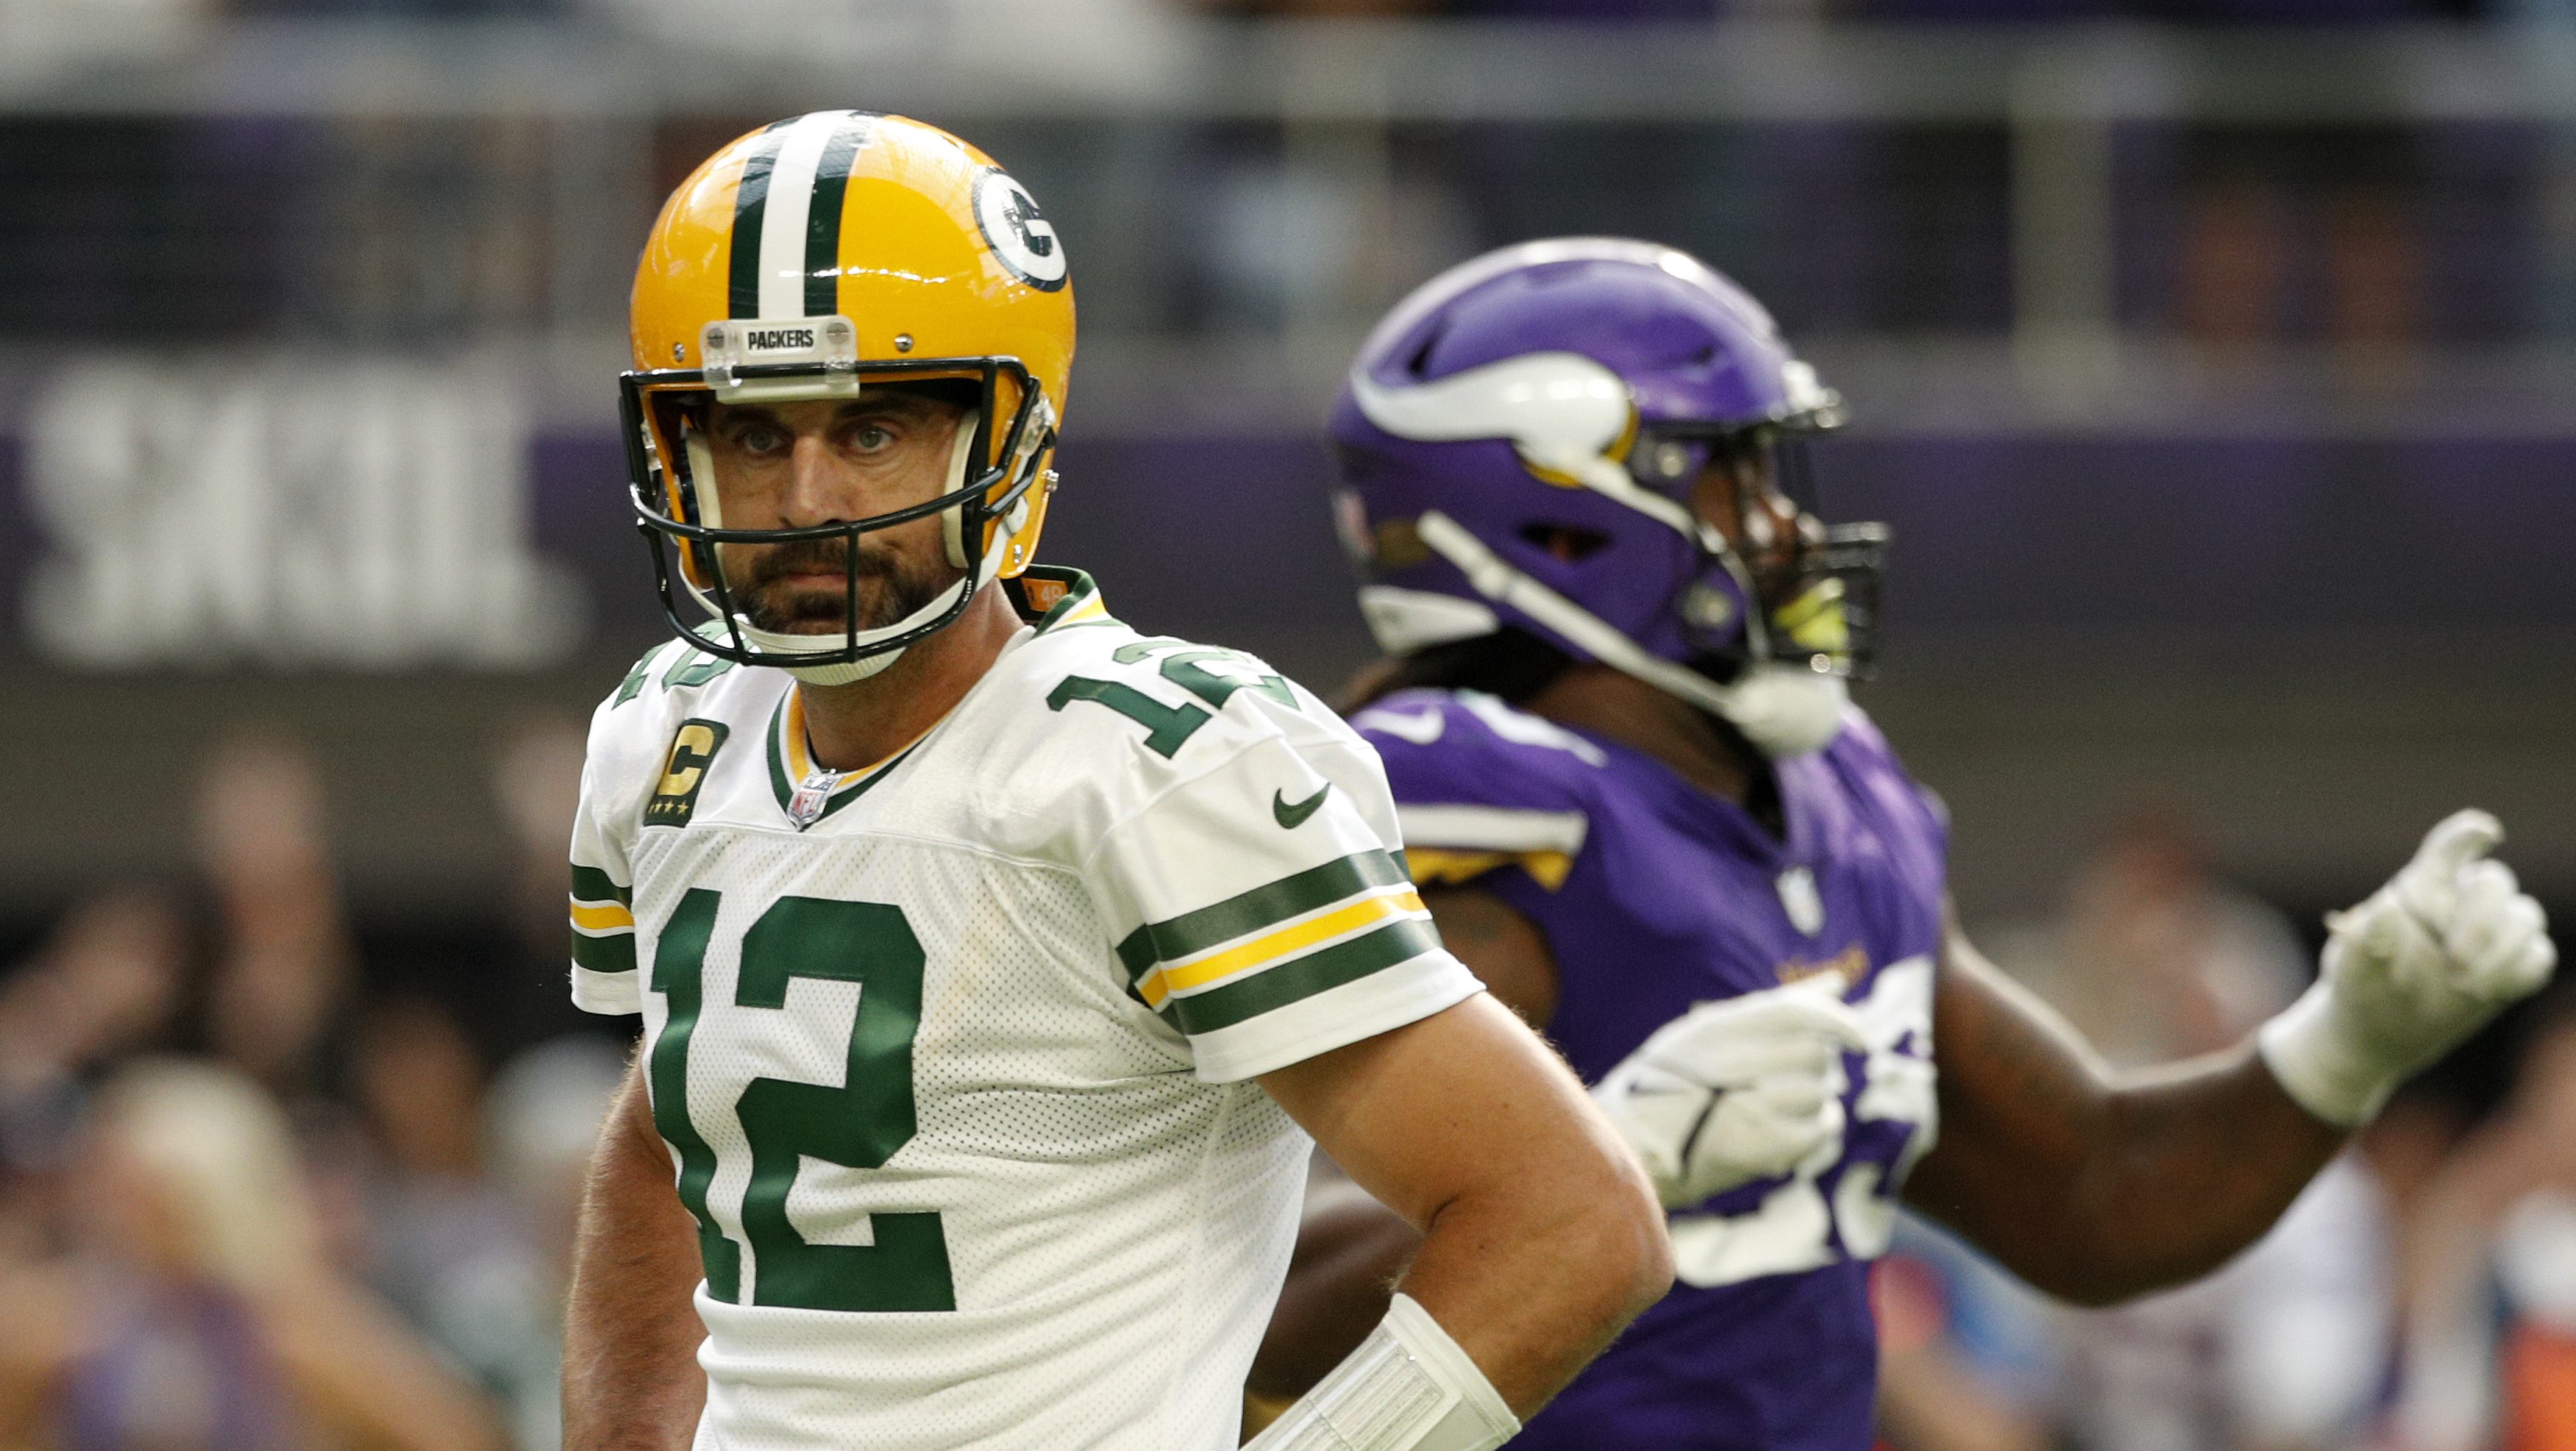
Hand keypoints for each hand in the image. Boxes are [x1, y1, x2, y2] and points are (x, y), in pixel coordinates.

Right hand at [1592, 974, 1867, 1208]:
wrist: (1626, 1151)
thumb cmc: (1663, 1088)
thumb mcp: (1702, 1034)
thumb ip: (1769, 1008)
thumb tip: (1838, 985)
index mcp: (1715, 1030)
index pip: (1797, 1013)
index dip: (1839, 1022)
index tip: (1861, 1038)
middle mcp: (1734, 1063)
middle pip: (1814, 1056)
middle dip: (1814, 1069)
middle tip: (1788, 1082)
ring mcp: (1750, 1107)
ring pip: (1819, 1095)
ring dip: (1812, 1103)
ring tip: (1779, 1111)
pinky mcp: (1763, 1149)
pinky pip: (1818, 1133)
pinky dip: (1815, 1133)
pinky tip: (1793, 1135)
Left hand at [2260, 809, 2556, 1126]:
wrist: (2381, 1030)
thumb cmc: (2362, 987)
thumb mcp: (2353, 968)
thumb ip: (2366, 940)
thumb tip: (2385, 908)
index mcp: (2420, 887)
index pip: (2448, 849)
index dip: (2467, 835)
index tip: (2486, 831)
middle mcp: (2460, 901)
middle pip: (2495, 882)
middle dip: (2483, 921)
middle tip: (2454, 962)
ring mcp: (2492, 931)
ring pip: (2526, 917)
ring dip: (2502, 953)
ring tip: (2464, 988)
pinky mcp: (2512, 964)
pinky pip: (2539, 955)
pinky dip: (2521, 972)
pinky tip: (2491, 992)